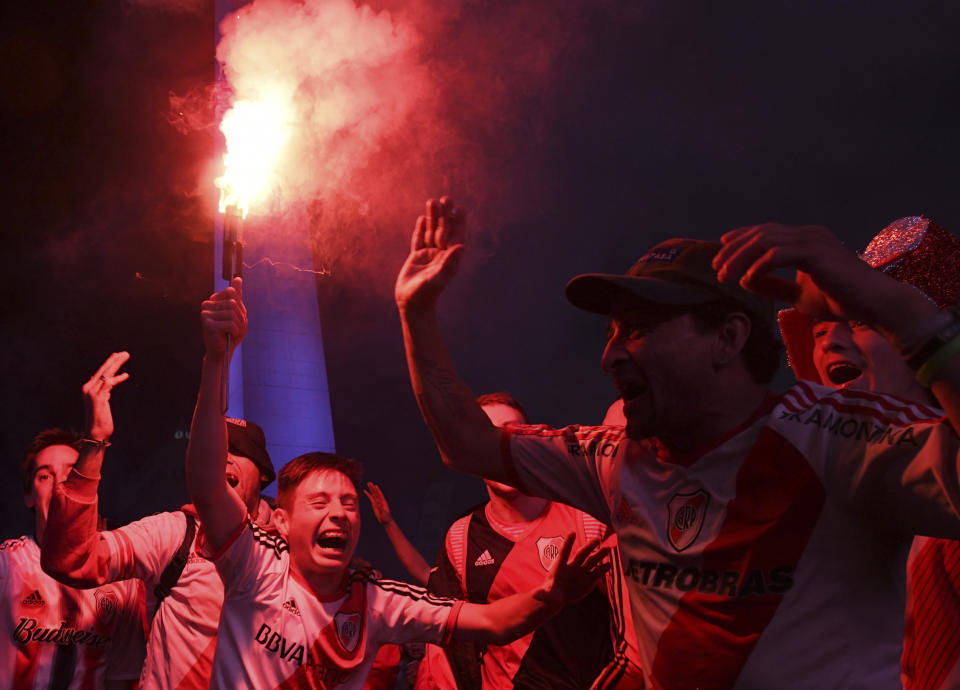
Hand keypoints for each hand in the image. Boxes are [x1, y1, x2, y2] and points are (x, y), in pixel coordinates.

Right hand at [83, 351, 130, 441]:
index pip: (100, 371)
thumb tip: (108, 382)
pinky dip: (118, 378)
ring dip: (117, 364)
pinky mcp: (98, 398)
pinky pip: (109, 384)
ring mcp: (92, 393)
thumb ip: (104, 392)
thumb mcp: (102, 401)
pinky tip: (126, 375)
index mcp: (88, 388)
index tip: (118, 355)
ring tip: (126, 357)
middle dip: (114, 360)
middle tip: (125, 353)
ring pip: (106, 374)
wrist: (96, 433)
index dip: (110, 362)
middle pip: (103, 370)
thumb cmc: (101, 419)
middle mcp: (88, 388)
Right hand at [201, 277, 246, 359]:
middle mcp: (207, 304)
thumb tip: (238, 279)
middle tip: (236, 327)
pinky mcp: (207, 324)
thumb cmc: (230, 332)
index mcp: (213, 300)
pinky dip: (235, 331)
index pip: (232, 292)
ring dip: (238, 325)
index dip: (240, 306)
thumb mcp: (238, 313)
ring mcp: (205, 314)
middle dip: (240, 317)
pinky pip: (230, 324)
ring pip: (232, 313)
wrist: (223, 352)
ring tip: (233, 332)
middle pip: (233, 302)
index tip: (237, 316)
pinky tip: (229, 335)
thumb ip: (237, 296)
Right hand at [364, 482, 393, 523]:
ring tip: (368, 483)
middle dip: (373, 488)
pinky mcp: (374, 505)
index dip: (378, 490)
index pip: (380, 495)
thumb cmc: (386, 518)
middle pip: (376, 493)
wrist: (386, 521)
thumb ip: (381, 509)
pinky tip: (366, 491)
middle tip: (369, 482)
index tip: (375, 486)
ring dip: (371, 489)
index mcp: (383, 502)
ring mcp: (377, 502)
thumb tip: (378, 504)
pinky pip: (371, 498)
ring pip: (373, 494)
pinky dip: (368, 494)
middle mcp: (380, 501)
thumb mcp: (383, 514)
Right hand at [395, 197, 465, 310]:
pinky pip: (419, 240)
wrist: (412, 305)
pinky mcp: (416, 258)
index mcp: (449, 259)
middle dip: (444, 214)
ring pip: (431, 232)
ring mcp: (428, 256)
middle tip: (446, 197)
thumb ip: (449, 263)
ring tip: (432, 201)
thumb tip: (462, 246)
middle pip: (444, 230)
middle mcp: (441, 255)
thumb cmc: (425, 294)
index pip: (456, 236)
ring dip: (432, 217)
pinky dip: (421, 229)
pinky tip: (422, 218)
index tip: (459, 208)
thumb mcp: (437, 278)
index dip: (458, 222)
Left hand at [537, 535, 608, 608]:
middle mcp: (573, 566)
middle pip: (581, 554)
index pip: (564, 552)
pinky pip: (598, 572)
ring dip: (599, 555)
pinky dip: (604, 569)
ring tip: (608, 549)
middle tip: (597, 539)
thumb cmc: (551, 593)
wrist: (559, 597)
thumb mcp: (546, 595)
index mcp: (560, 566)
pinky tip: (610, 565)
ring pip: (592, 561)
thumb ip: (543, 594)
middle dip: (589, 546)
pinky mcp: (590, 579)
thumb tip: (535, 595)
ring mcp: (582, 572)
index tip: (572, 533)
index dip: (568, 543)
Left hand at [713, 223, 893, 323]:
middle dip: (734, 250)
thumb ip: (774, 285)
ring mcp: (813, 240)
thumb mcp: (799, 294)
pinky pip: (777, 254)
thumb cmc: (841, 300)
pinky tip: (747, 280)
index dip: (741, 238)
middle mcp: (809, 234)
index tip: (720, 251)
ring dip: (741, 258)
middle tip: (716, 267)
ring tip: (725, 276)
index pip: (766, 231)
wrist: (874, 304)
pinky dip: (759, 267)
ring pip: (765, 241)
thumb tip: (746, 280)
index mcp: (806, 239)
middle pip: (761, 234)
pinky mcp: (816, 252)